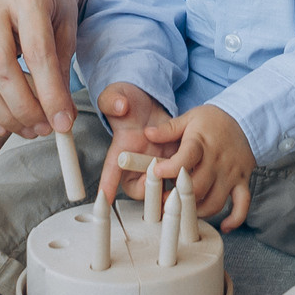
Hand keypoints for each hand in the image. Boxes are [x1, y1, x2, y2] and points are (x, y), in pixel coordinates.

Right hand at [0, 0, 85, 140]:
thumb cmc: (54, 12)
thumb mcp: (67, 34)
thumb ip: (61, 73)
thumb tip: (60, 119)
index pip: (36, 52)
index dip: (50, 92)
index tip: (63, 122)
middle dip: (23, 107)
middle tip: (43, 129)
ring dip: (2, 114)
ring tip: (28, 129)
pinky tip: (2, 125)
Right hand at [91, 83, 173, 209]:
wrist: (149, 101)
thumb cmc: (128, 101)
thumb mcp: (116, 96)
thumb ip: (113, 100)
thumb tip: (120, 105)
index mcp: (121, 152)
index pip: (111, 171)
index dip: (107, 186)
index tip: (103, 198)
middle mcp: (138, 164)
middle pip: (140, 189)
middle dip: (148, 189)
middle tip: (155, 174)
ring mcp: (157, 165)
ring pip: (162, 188)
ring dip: (168, 187)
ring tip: (177, 172)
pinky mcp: (174, 162)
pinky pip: (179, 178)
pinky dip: (185, 179)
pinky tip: (191, 170)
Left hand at [140, 101, 255, 231]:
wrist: (243, 119)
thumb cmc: (212, 121)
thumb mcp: (189, 118)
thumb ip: (168, 129)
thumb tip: (147, 133)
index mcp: (202, 143)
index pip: (186, 158)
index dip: (170, 169)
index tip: (156, 174)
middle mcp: (218, 160)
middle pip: (198, 187)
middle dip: (178, 199)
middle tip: (163, 202)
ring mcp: (231, 173)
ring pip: (215, 201)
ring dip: (197, 212)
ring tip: (183, 213)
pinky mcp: (242, 181)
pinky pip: (242, 204)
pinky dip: (235, 218)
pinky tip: (225, 227)